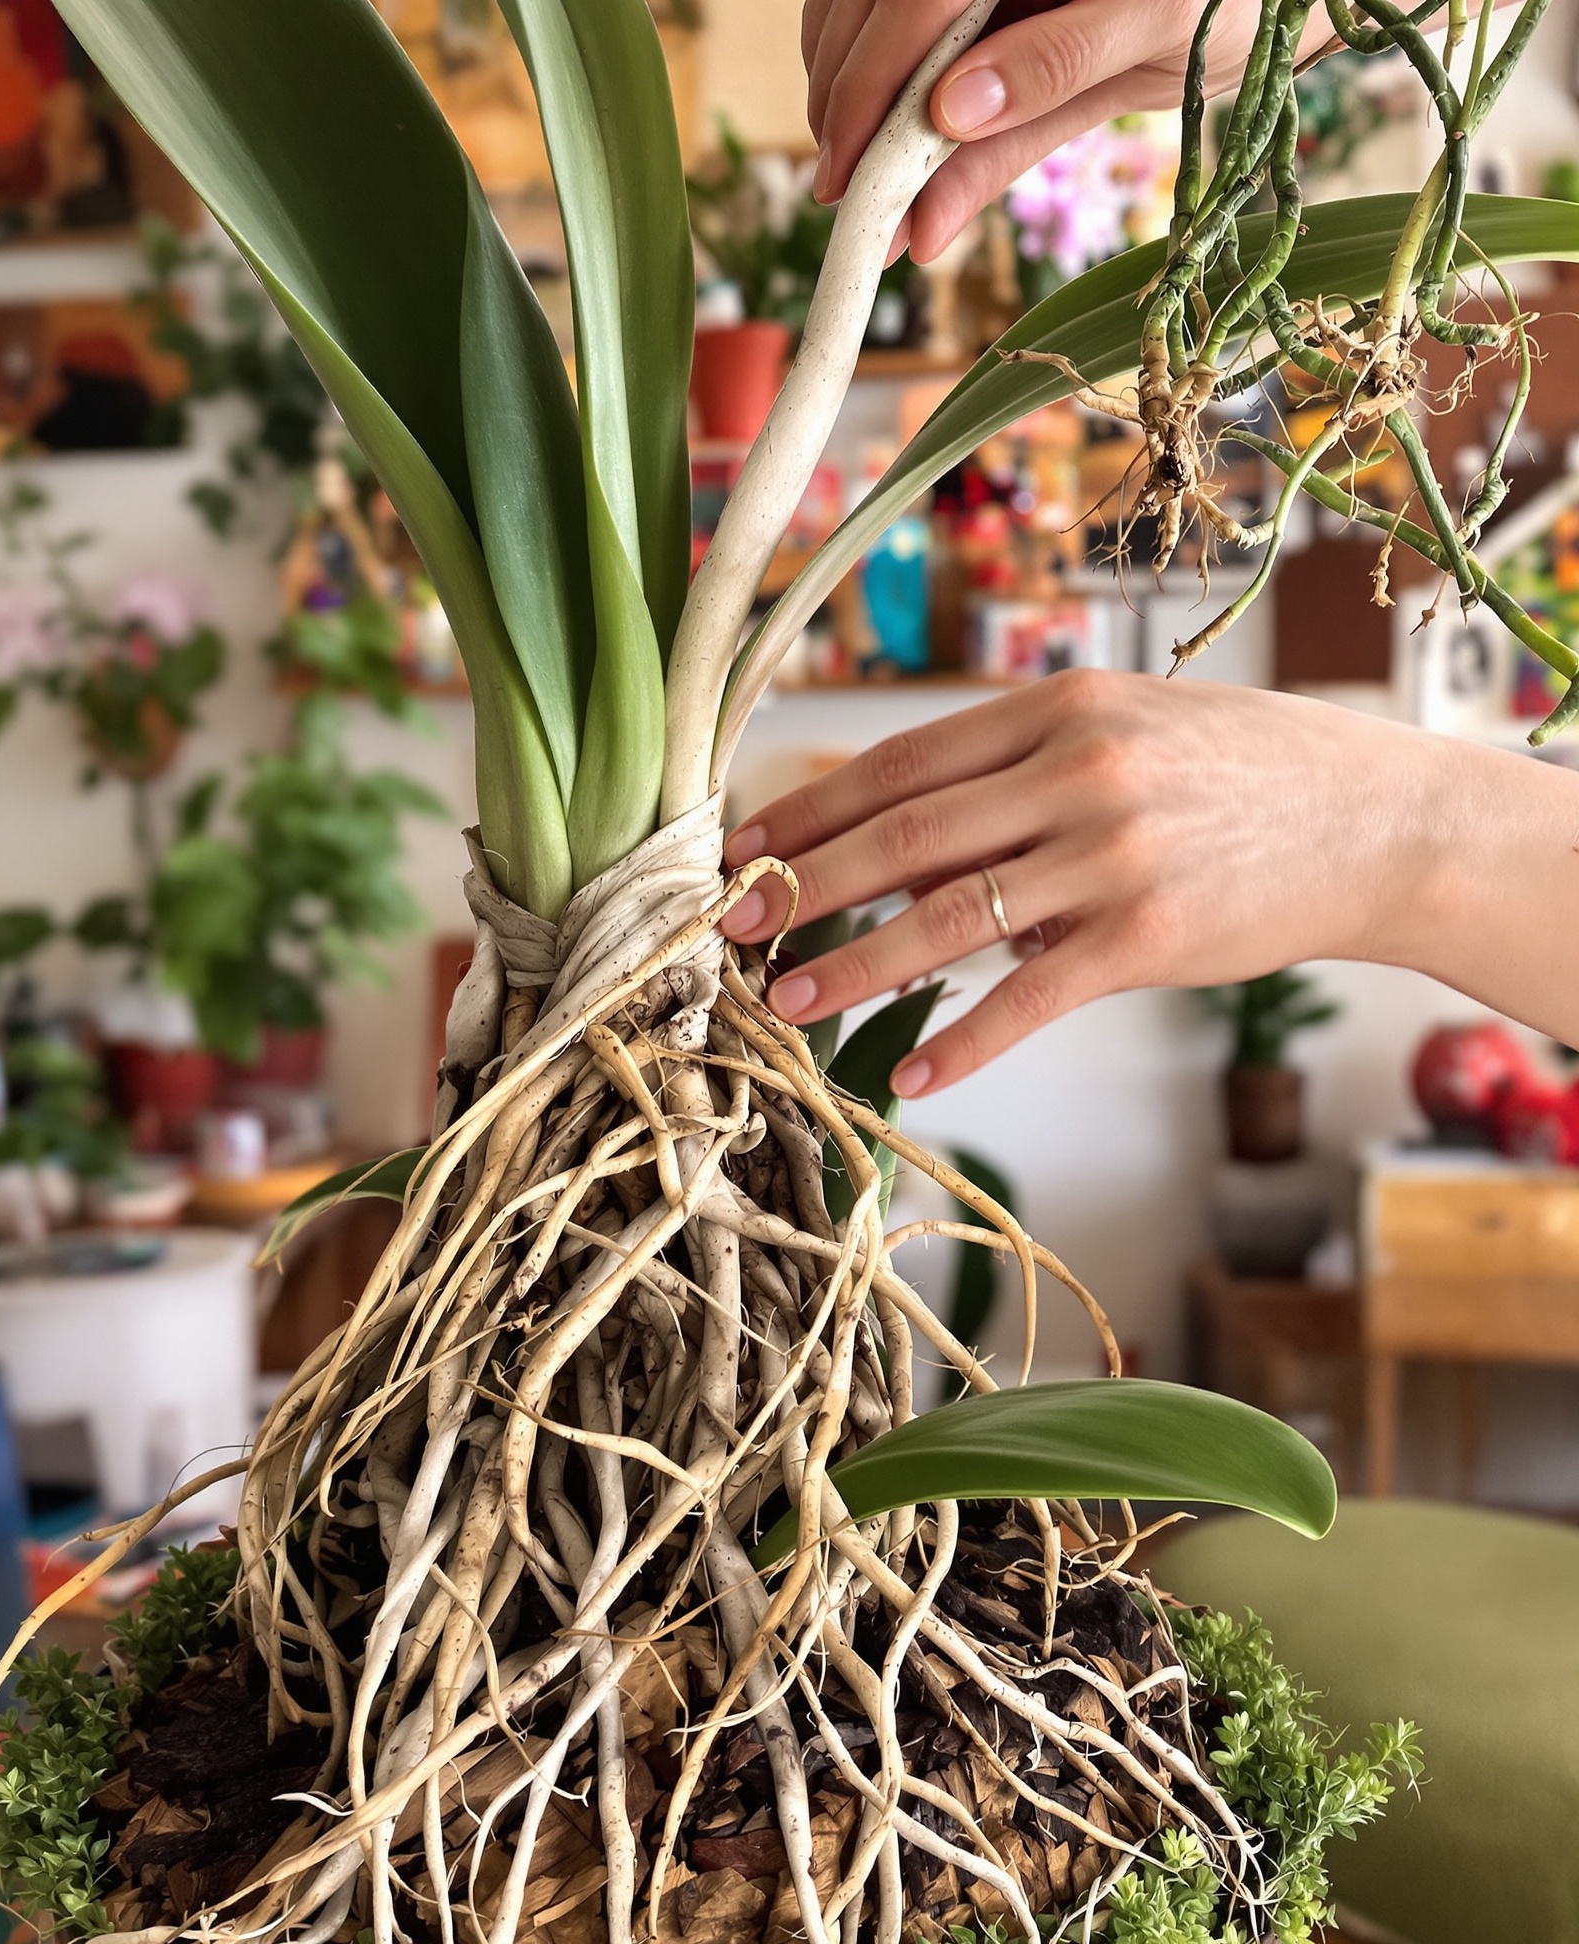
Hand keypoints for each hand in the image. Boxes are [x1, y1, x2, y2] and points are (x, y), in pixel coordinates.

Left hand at [719, 672, 1578, 1092]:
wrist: (1373, 822)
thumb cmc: (1232, 777)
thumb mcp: (1122, 736)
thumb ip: (1011, 778)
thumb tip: (894, 846)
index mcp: (1056, 710)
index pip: (901, 761)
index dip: (810, 808)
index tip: (740, 846)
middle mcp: (1076, 771)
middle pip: (905, 832)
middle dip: (804, 885)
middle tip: (730, 928)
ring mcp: (1113, 853)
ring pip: (950, 914)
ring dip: (856, 965)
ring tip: (788, 1008)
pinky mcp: (1149, 935)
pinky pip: (1032, 995)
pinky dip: (965, 1038)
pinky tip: (912, 1074)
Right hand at [805, 0, 1333, 261]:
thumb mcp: (1149, 46)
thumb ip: (1043, 94)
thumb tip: (937, 162)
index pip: (915, 3)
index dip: (868, 95)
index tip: (849, 183)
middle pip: (869, 0)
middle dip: (844, 98)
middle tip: (843, 195)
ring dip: (842, 78)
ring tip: (860, 165)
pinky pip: (890, 4)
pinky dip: (869, 58)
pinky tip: (883, 122)